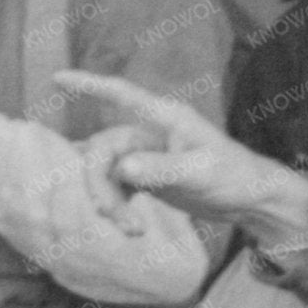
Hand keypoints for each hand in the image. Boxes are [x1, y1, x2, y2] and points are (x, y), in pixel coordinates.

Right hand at [49, 70, 307, 239]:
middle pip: (103, 148)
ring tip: (131, 230)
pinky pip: (117, 186)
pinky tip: (131, 228)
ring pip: (107, 172)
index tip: (56, 77)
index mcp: (165, 118)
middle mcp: (151, 131)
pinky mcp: (148, 176)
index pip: (120, 94)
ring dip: (110, 201)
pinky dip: (119, 206)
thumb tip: (122, 168)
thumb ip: (161, 169)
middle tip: (109, 216)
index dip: (88, 84)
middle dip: (99, 183)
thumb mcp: (200, 173)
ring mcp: (148, 154)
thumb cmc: (234, 176)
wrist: (251, 199)